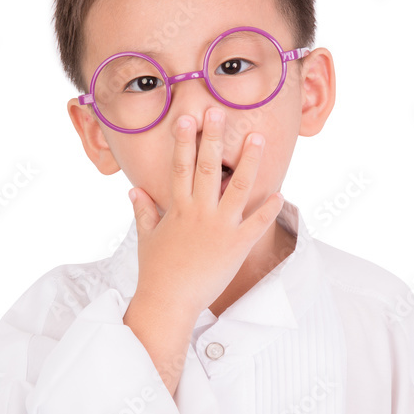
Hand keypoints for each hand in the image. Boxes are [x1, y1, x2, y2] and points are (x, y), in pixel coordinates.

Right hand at [128, 107, 283, 318]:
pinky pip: (257, 223)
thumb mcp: (147, 238)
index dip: (183, 141)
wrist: (168, 301)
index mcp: (177, 208)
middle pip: (206, 168)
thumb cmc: (156, 271)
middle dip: (212, 138)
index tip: (186, 118)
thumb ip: (143, 211)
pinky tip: (280, 193)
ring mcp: (219, 228)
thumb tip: (134, 191)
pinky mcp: (236, 246)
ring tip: (258, 137)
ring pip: (238, 187)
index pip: (179, 167)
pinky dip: (269, 209)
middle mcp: (199, 213)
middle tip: (217, 112)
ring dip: (250, 161)